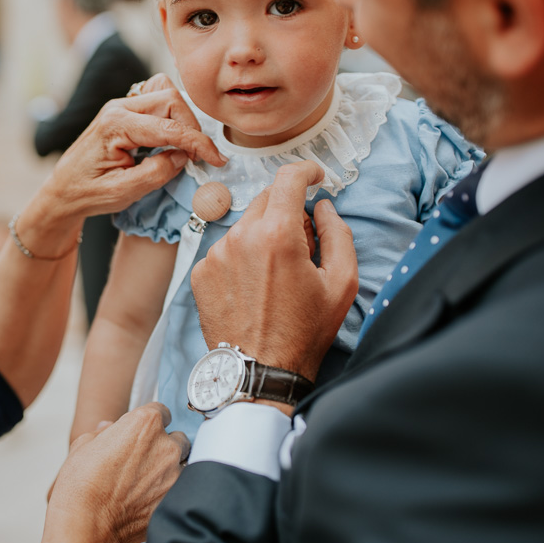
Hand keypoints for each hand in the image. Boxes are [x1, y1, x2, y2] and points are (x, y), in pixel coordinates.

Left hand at [42, 74, 225, 221]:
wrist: (62, 191)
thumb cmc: (87, 193)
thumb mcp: (123, 192)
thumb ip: (156, 173)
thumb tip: (182, 157)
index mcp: (115, 125)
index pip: (168, 127)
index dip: (198, 143)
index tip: (216, 160)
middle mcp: (118, 108)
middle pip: (171, 100)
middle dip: (191, 128)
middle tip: (198, 157)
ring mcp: (120, 106)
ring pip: (166, 94)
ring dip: (182, 119)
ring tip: (185, 147)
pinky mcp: (124, 110)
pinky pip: (156, 99)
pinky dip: (171, 115)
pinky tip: (171, 138)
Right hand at [48, 403, 189, 542]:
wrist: (87, 523)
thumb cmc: (81, 483)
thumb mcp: (84, 445)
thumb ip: (103, 432)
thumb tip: (108, 429)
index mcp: (145, 423)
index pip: (162, 411)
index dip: (151, 422)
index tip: (143, 434)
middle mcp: (166, 445)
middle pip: (177, 438)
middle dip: (165, 446)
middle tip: (144, 461)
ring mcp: (175, 474)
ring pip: (182, 466)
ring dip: (170, 470)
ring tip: (148, 483)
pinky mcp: (177, 499)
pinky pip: (179, 491)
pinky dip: (169, 493)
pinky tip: (150, 501)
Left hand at [191, 161, 357, 384]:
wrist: (260, 371)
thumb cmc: (305, 331)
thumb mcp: (342, 282)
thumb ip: (338, 233)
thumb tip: (323, 207)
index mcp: (278, 234)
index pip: (289, 178)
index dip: (306, 171)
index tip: (315, 177)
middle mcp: (241, 237)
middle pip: (267, 200)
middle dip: (287, 210)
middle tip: (302, 243)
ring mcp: (216, 254)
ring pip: (245, 226)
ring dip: (263, 236)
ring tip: (277, 276)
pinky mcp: (201, 272)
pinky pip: (226, 250)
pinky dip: (242, 257)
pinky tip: (254, 287)